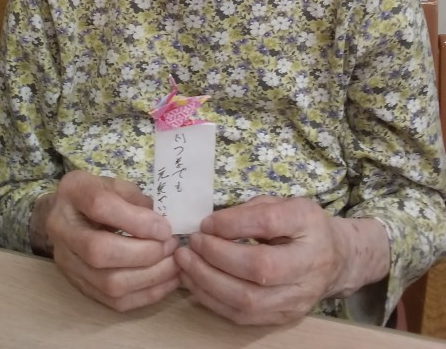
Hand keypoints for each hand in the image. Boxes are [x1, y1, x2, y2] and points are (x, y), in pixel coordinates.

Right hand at [40, 170, 180, 310]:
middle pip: (100, 251)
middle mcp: (62, 229)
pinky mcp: (78, 285)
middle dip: (144, 253)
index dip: (136, 220)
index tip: (165, 228)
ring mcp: (67, 262)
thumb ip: (135, 199)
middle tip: (171, 247)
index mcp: (73, 192)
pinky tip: (165, 282)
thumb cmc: (95, 194)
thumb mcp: (114, 183)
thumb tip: (161, 225)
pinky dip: (145, 295)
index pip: (100, 207)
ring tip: (173, 265)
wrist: (65, 214)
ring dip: (149, 277)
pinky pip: (113, 301)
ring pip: (107, 283)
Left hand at [175, 196, 388, 324]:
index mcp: (308, 226)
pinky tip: (195, 283)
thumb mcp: (285, 204)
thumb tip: (212, 223)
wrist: (336, 260)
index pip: (269, 224)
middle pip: (259, 269)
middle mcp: (307, 266)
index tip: (206, 221)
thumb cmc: (303, 226)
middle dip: (216, 256)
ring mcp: (296, 298)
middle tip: (191, 243)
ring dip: (208, 282)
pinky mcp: (282, 318)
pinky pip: (242, 317)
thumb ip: (252, 210)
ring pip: (248, 300)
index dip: (234, 223)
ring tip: (185, 263)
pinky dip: (213, 300)